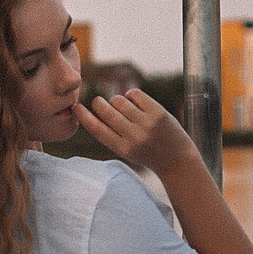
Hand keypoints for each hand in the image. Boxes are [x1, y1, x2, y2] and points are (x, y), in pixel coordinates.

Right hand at [74, 89, 199, 178]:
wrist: (177, 160)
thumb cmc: (146, 153)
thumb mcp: (125, 150)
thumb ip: (110, 133)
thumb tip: (92, 110)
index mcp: (122, 148)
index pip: (96, 128)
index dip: (83, 115)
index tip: (76, 107)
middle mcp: (133, 136)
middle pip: (104, 110)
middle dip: (98, 103)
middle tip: (99, 104)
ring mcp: (147, 123)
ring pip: (118, 100)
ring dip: (117, 101)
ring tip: (124, 109)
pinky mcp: (158, 112)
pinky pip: (134, 93)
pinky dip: (131, 96)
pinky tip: (136, 104)